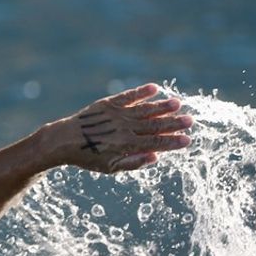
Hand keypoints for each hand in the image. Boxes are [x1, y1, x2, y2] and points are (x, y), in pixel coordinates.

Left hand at [42, 83, 191, 173]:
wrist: (64, 141)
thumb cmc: (88, 157)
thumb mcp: (110, 168)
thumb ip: (133, 163)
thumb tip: (156, 157)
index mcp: (126, 146)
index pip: (154, 144)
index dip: (172, 142)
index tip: (187, 140)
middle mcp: (123, 128)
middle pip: (153, 126)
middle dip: (173, 124)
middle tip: (191, 121)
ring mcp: (116, 114)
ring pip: (144, 110)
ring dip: (162, 107)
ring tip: (178, 103)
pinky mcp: (108, 104)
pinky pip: (128, 96)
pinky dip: (141, 92)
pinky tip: (155, 88)